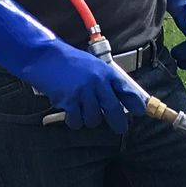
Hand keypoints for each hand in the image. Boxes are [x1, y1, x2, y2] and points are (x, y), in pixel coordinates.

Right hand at [0, 0, 145, 132]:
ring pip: (94, 119)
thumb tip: (118, 99)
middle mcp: (98, 82)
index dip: (136, 104)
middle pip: (114, 110)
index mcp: (105, 72)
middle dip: (118, 123)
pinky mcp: (71, 101)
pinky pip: (77, 121)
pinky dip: (74, 120)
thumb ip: (105, 81)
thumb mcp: (92, 66)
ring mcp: (84, 92)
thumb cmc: (67, 61)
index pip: (127, 90)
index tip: (141, 112)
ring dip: (89, 119)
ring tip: (81, 109)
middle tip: (119, 128)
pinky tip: (70, 112)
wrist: (44, 57)